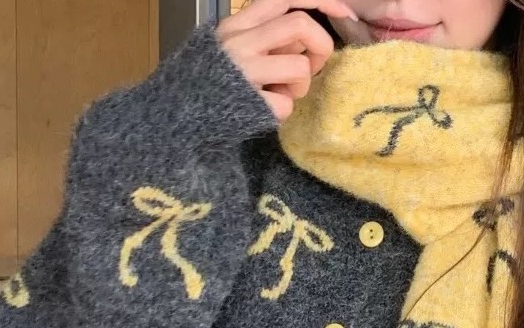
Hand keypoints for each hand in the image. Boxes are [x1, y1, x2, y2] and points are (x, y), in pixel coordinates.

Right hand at [217, 0, 353, 121]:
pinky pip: (286, 104)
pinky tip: (263, 111)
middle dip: (321, 46)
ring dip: (301, 85)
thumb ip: (265, 35)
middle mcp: (238, 40)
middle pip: (300, 24)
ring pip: (300, 66)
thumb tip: (305, 38)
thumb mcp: (232, 46)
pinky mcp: (248, 102)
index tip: (344, 12)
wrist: (179, 120)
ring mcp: (243, 71)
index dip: (322, 0)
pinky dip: (283, 111)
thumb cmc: (212, 84)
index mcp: (236, 24)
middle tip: (313, 67)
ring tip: (281, 93)